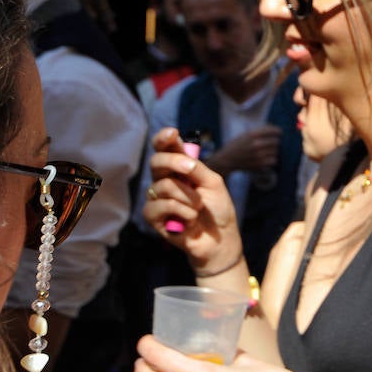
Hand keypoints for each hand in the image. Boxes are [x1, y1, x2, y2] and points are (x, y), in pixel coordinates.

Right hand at [142, 127, 243, 274]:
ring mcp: (157, 198)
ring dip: (187, 196)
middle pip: (156, 162)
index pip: (165, 149)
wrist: (219, 238)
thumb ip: (197, 168)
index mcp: (179, 169)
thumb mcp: (213, 183)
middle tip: (191, 169)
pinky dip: (182, 211)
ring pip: (163, 185)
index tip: (172, 133)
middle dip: (174, 162)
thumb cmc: (217, 209)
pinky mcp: (152, 216)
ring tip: (198, 207)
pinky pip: (161, 205)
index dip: (164, 139)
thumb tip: (183, 156)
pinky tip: (190, 220)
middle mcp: (165, 180)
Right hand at [208, 125, 282, 175]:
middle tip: (269, 143)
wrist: (227, 159)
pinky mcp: (259, 165)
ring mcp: (258, 155)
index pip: (273, 131)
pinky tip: (265, 158)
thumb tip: (277, 130)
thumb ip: (260, 131)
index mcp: (253, 134)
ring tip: (265, 151)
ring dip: (272, 151)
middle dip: (274, 142)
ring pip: (276, 151)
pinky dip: (271, 159)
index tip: (279, 132)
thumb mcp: (246, 134)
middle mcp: (256, 144)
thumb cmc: (237, 145)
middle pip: (276, 141)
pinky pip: (273, 160)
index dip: (277, 131)